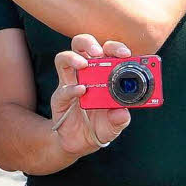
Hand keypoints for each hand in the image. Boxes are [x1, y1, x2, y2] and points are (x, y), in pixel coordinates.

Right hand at [51, 34, 132, 156]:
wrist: (80, 142)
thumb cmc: (100, 126)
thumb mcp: (115, 124)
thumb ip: (120, 119)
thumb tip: (122, 112)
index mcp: (103, 74)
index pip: (106, 52)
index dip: (115, 48)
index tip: (125, 54)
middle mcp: (85, 74)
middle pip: (81, 46)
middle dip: (89, 43)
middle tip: (99, 52)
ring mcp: (70, 83)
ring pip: (64, 59)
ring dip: (73, 58)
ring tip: (84, 64)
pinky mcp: (60, 98)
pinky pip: (63, 89)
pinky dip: (72, 89)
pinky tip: (81, 91)